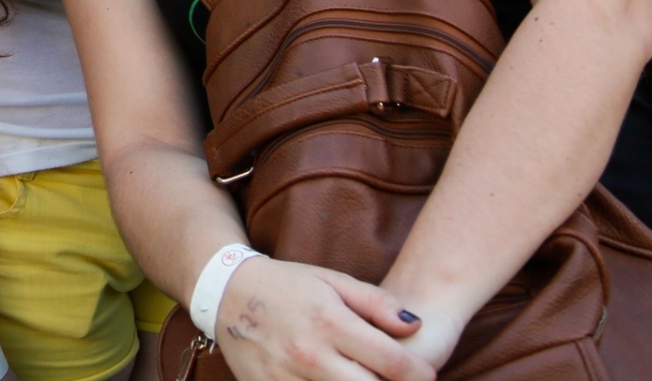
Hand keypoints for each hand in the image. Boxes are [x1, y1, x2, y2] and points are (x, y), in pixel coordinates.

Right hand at [213, 257, 433, 380]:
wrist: (225, 292)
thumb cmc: (287, 285)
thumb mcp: (332, 281)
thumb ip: (377, 303)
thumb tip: (416, 325)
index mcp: (329, 322)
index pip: (393, 363)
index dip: (420, 374)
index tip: (425, 375)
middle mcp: (309, 354)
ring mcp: (286, 378)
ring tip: (363, 378)